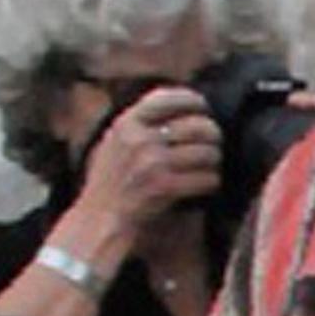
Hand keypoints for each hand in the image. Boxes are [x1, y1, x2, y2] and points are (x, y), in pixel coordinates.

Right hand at [70, 82, 223, 237]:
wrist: (100, 217)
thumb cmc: (111, 181)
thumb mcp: (115, 142)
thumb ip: (140, 125)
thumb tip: (179, 109)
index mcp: (127, 123)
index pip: (167, 98)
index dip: (193, 100)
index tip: (204, 108)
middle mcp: (140, 139)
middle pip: (198, 126)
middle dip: (213, 136)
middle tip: (213, 144)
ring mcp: (152, 163)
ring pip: (207, 152)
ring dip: (215, 161)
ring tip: (210, 166)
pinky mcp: (165, 187)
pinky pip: (207, 178)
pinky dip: (212, 182)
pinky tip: (206, 184)